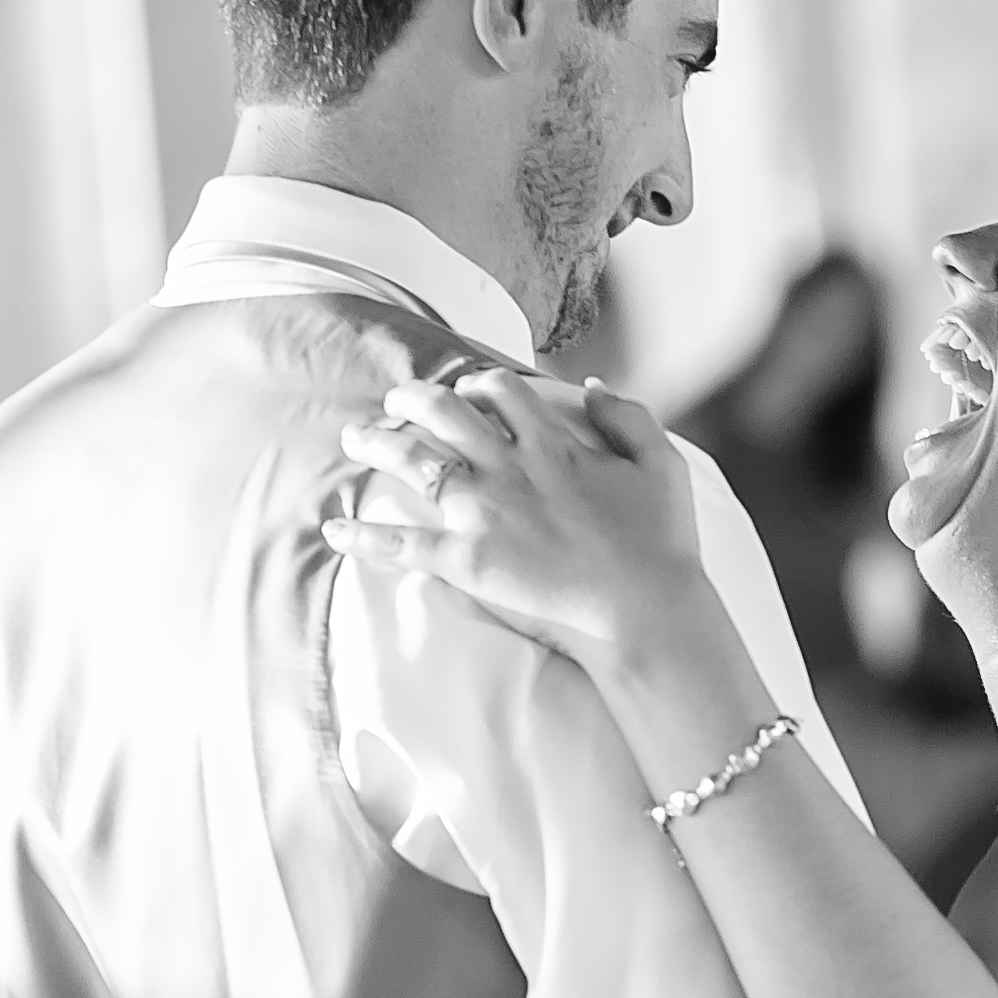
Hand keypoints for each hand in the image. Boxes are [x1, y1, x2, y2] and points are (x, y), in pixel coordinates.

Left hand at [328, 369, 717, 674]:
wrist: (644, 611)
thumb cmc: (661, 544)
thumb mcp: (663, 464)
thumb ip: (629, 417)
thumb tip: (594, 386)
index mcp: (554, 443)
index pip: (501, 392)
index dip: (477, 385)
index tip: (465, 391)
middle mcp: (510, 468)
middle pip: (444, 414)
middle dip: (412, 400)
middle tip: (395, 402)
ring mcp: (483, 513)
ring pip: (415, 463)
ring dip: (378, 445)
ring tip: (355, 438)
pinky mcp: (467, 561)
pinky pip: (402, 545)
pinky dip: (364, 538)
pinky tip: (334, 531)